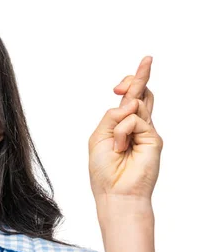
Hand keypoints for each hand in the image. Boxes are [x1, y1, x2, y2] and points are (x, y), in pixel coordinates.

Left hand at [88, 56, 163, 200]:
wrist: (115, 192)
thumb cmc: (104, 170)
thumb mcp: (99, 136)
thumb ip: (112, 116)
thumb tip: (130, 102)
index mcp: (121, 125)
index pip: (130, 99)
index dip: (131, 82)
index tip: (124, 80)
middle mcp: (137, 126)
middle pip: (142, 93)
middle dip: (141, 74)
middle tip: (147, 58)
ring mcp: (146, 132)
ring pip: (137, 104)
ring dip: (120, 118)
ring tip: (118, 144)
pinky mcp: (153, 138)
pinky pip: (133, 120)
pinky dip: (122, 131)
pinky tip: (122, 148)